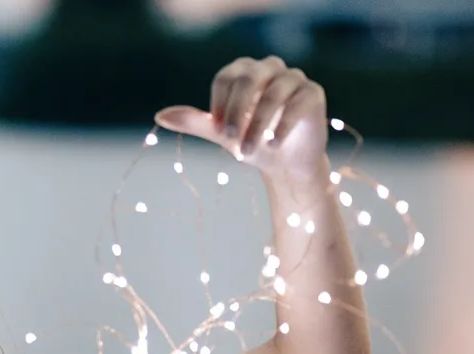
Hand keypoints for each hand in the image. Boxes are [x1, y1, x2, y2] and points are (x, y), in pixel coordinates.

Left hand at [154, 55, 328, 180]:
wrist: (285, 164)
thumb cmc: (251, 142)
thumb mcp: (220, 133)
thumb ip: (195, 121)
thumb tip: (159, 116)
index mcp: (245, 72)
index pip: (227, 76)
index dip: (219, 103)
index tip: (217, 130)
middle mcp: (271, 68)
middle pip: (249, 79)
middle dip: (236, 111)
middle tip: (228, 140)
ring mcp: (294, 79)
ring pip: (273, 93)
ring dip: (257, 125)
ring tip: (245, 152)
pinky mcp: (313, 94)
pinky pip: (298, 103)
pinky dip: (282, 125)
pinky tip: (272, 145)